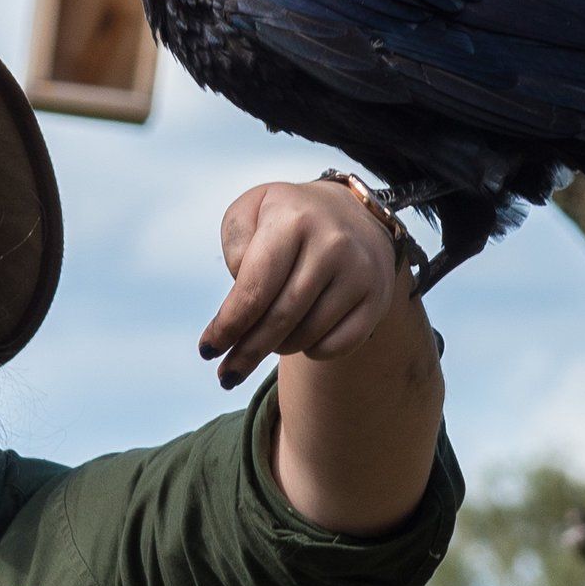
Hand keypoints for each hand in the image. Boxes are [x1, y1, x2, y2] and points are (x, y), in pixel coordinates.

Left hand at [198, 180, 404, 390]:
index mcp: (293, 218)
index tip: (208, 350)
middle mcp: (332, 244)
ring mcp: (359, 272)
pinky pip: (337, 345)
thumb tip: (244, 298)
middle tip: (226, 374)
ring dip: (278, 347)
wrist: (351, 214)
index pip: (255, 289)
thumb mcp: (250, 211)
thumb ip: (235, 245)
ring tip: (265, 340)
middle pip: (280, 318)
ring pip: (307, 335)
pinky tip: (300, 338)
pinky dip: (312, 350)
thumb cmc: (288, 218)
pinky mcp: (376, 297)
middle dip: (247, 352)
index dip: (228, 326)